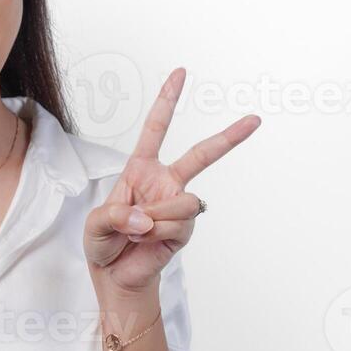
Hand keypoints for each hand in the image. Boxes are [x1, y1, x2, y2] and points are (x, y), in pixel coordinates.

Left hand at [83, 68, 259, 294]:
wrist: (116, 276)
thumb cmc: (104, 244)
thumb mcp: (95, 225)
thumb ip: (115, 216)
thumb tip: (146, 217)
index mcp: (141, 170)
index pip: (156, 129)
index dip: (167, 101)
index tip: (181, 73)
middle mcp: (165, 183)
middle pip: (201, 155)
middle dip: (229, 137)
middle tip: (255, 119)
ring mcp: (178, 206)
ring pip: (184, 202)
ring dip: (156, 218)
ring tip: (137, 231)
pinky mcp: (186, 229)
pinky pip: (179, 224)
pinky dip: (158, 233)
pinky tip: (146, 240)